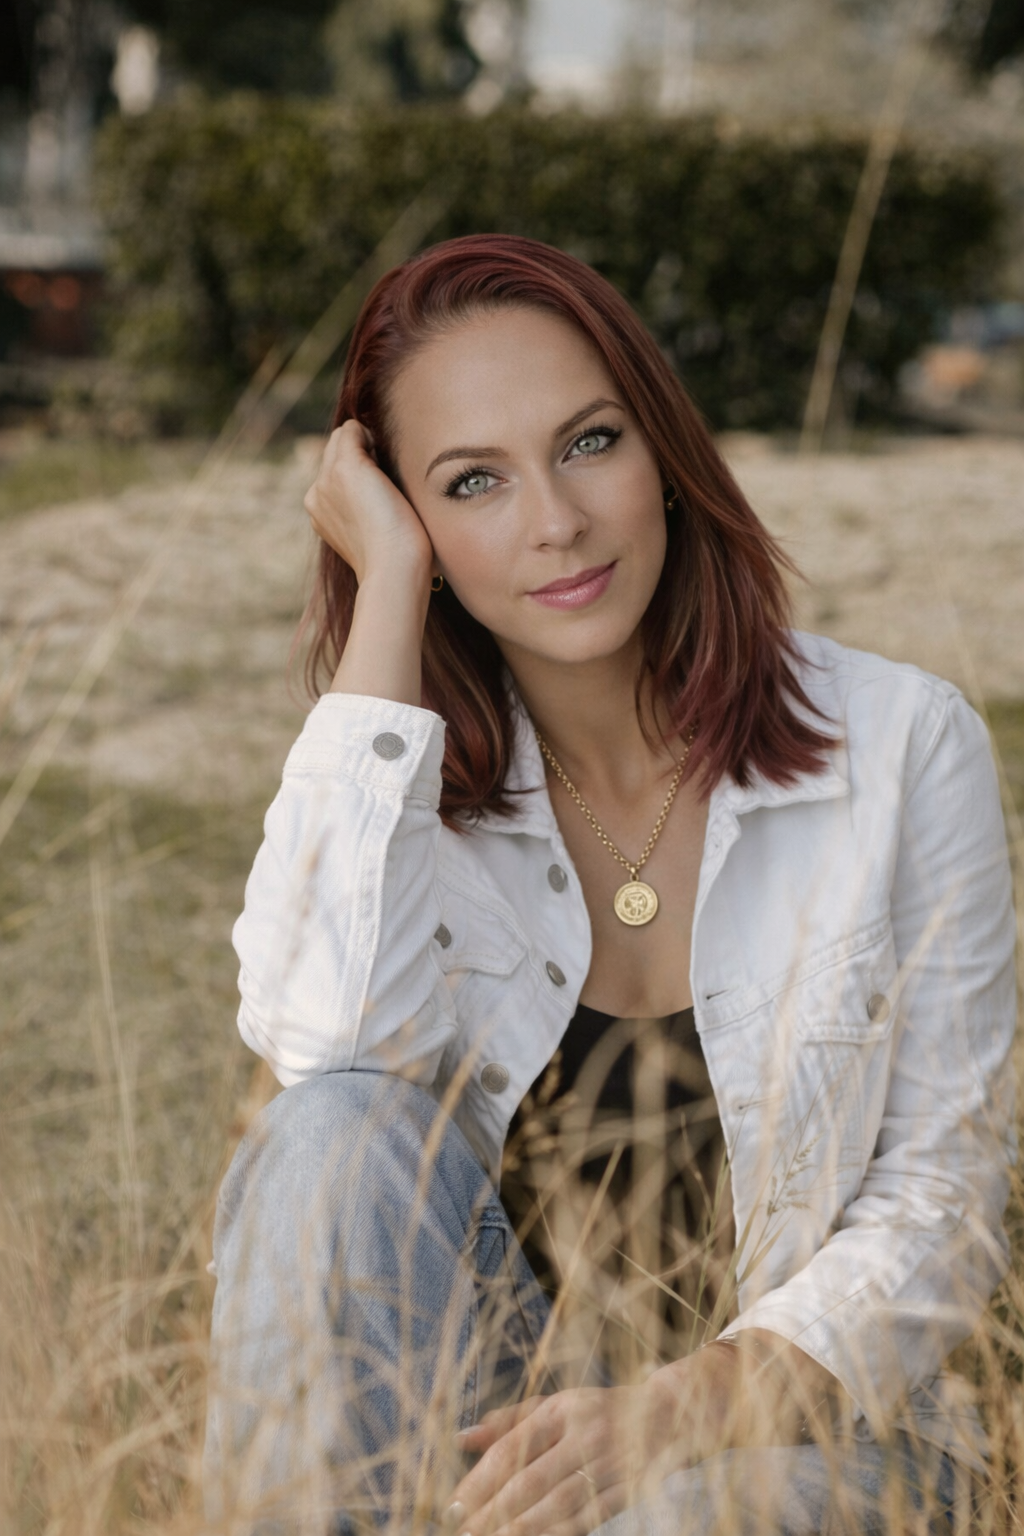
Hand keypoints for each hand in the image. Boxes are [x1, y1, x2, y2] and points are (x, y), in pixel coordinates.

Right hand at [304, 420, 434, 587]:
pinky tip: (386, 459)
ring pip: (342, 438)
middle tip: (388, 479)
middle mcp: (316, 494)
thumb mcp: (372, 529)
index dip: (360, 469)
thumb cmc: (396, 557)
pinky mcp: (345, 467)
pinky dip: (370, 435)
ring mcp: (326, 480)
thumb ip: (366, 505)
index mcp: (321, 511)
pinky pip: (352, 429)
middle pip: (335, 450)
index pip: (333, 471)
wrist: (393, 569)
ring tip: (386, 473)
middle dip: (361, 453)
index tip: (383, 489)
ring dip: (366, 444)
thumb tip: (381, 476)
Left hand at [446, 1379, 692, 1535]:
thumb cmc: (598, 1412)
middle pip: (531, 1481)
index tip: (454, 1506)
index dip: (480, 1480)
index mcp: (561, 1410)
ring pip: (558, 1505)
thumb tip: (461, 1438)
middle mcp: (584, 1434)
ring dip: (521, 1530)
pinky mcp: (628, 1490)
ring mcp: (609, 1463)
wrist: (669, 1416)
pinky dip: (559, 1533)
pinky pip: (588, 1519)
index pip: (512, 1448)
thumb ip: (508, 1422)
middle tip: (465, 1533)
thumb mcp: (556, 1405)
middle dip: (494, 1512)